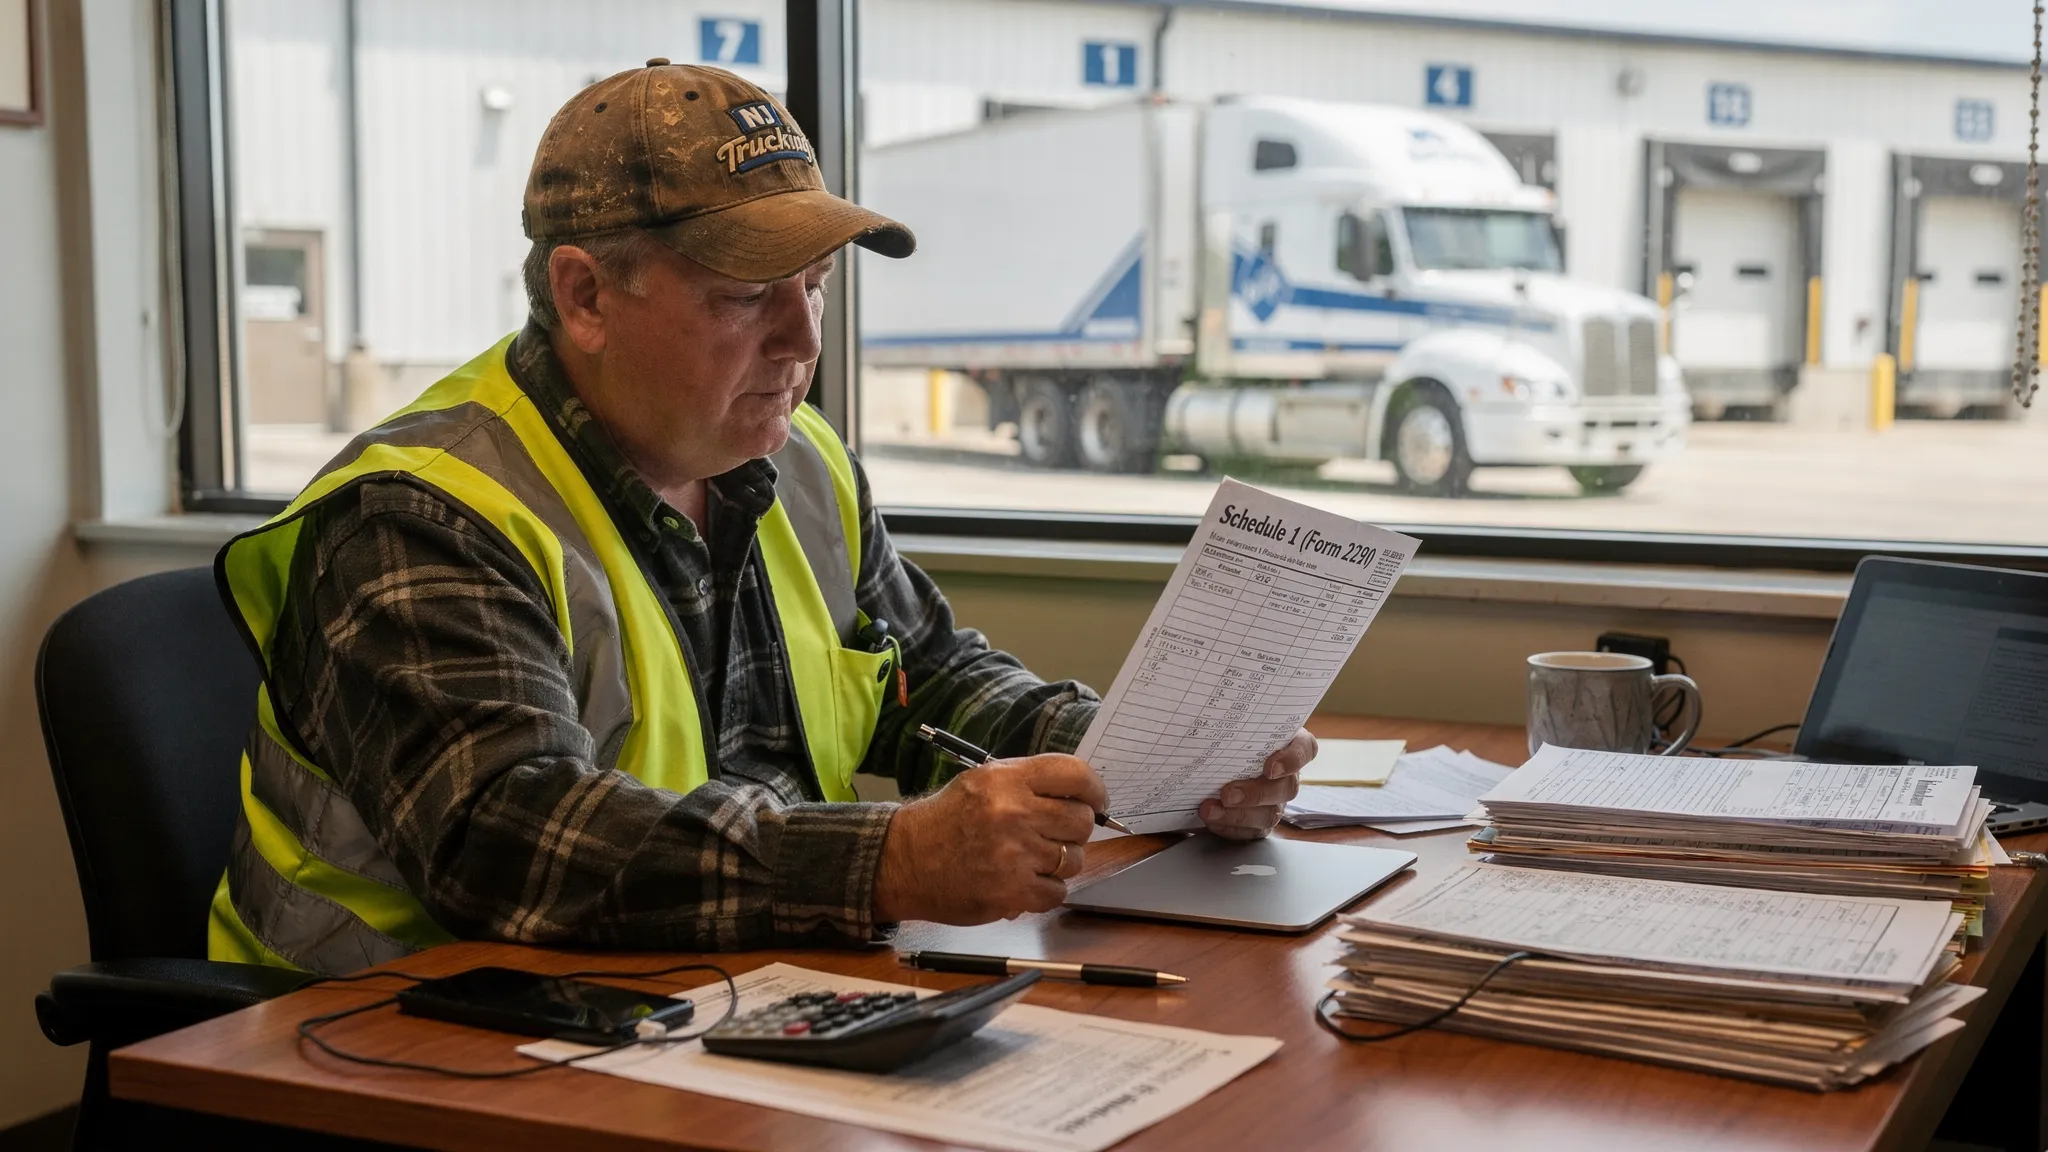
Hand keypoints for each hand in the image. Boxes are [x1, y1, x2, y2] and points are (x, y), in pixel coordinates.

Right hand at [873, 754, 1106, 924]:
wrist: (905, 861)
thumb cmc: (947, 820)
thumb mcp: (983, 781)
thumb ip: (1030, 783)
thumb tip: (1083, 796)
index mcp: (1007, 779)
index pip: (1075, 775)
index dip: (1095, 790)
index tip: (1097, 801)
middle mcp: (1013, 813)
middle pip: (1081, 821)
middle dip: (1074, 830)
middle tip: (1055, 834)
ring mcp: (1014, 855)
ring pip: (1074, 860)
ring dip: (1060, 863)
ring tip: (1032, 859)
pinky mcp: (1012, 892)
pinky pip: (1058, 892)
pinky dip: (1046, 890)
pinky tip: (1025, 881)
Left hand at [1199, 728, 1312, 839]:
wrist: (1212, 760)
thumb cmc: (1228, 734)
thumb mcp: (1232, 721)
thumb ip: (1229, 717)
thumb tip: (1201, 702)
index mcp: (1288, 744)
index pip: (1304, 749)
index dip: (1292, 759)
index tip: (1270, 766)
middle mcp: (1287, 775)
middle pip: (1286, 788)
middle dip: (1255, 794)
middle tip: (1228, 793)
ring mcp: (1275, 802)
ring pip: (1267, 815)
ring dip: (1237, 815)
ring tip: (1209, 809)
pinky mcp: (1258, 823)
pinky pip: (1250, 832)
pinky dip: (1229, 828)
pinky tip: (1212, 820)